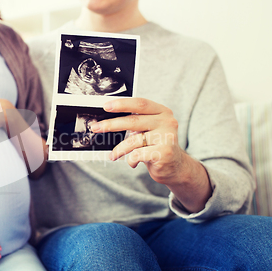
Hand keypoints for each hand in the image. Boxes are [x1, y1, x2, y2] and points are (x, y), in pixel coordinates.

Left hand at [91, 98, 211, 211]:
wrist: (175, 167)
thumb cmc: (156, 145)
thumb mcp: (148, 130)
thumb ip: (135, 122)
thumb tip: (107, 120)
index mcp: (162, 112)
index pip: (140, 103)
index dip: (122, 104)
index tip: (105, 106)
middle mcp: (167, 122)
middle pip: (134, 121)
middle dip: (111, 125)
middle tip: (96, 127)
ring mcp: (167, 137)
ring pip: (134, 141)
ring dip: (119, 149)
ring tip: (113, 155)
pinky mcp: (165, 153)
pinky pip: (138, 154)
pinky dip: (131, 159)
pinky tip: (132, 162)